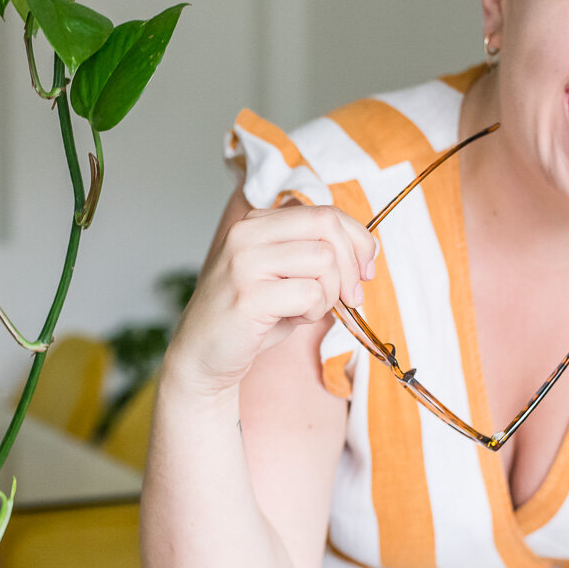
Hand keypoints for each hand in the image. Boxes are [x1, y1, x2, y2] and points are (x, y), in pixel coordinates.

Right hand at [164, 202, 376, 397]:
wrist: (202, 355)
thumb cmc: (250, 317)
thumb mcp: (282, 275)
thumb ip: (314, 256)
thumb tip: (365, 254)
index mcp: (257, 223)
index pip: (324, 212)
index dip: (358, 240)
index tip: (366, 270)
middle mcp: (247, 234)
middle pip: (327, 225)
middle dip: (352, 265)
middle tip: (351, 297)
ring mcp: (244, 263)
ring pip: (323, 259)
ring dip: (330, 292)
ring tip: (309, 310)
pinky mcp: (248, 296)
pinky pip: (310, 293)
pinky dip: (315, 311)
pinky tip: (295, 320)